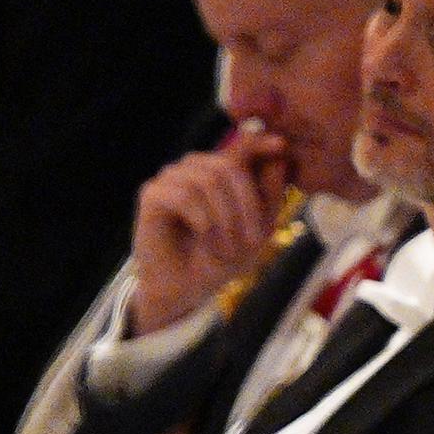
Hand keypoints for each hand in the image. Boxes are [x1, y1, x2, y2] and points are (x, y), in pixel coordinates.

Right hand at [126, 132, 292, 335]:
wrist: (183, 290)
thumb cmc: (218, 260)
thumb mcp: (257, 230)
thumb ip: (269, 195)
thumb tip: (281, 156)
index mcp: (218, 172)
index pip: (241, 145)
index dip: (260, 142)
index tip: (282, 145)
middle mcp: (193, 169)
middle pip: (228, 165)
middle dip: (246, 206)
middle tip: (251, 243)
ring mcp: (171, 178)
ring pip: (208, 180)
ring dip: (224, 219)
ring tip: (225, 249)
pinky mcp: (151, 194)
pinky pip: (184, 195)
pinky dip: (202, 220)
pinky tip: (203, 237)